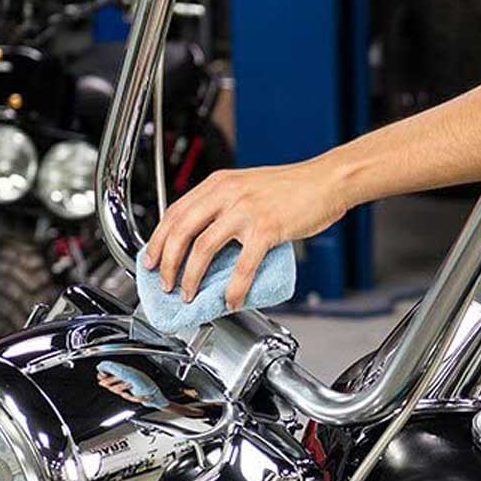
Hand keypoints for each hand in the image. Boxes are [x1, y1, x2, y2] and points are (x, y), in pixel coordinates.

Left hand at [143, 160, 351, 309]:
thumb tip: (207, 237)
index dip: (159, 239)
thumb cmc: (294, 187)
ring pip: (203, 248)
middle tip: (165, 283)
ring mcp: (246, 211)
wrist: (328, 180)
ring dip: (191, 277)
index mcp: (219, 183)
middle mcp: (228, 193)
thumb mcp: (249, 186)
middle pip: (181, 230)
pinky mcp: (267, 229)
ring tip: (189, 294)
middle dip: (167, 262)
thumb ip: (226, 204)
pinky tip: (231, 300)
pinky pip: (242, 265)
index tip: (152, 259)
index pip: (175, 211)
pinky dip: (233, 288)